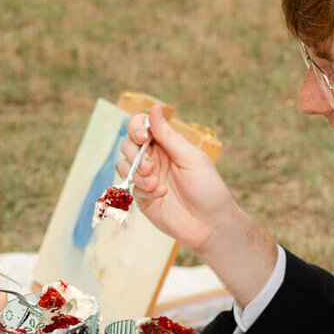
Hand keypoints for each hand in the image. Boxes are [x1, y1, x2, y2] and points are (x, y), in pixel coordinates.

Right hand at [117, 105, 235, 255]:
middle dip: (133, 152)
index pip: (142, 126)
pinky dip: (143, 187)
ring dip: (136, 170)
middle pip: (128, 144)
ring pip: (123, 164)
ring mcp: (146, 178)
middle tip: (149, 165)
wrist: (210, 225)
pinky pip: (130, 186)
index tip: (143, 138)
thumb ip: (168, 135)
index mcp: (167, 144)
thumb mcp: (190, 158)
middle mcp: (154, 158)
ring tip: (155, 183)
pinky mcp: (142, 197)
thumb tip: (154, 108)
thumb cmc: (207, 188)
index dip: (136, 127)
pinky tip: (160, 193)